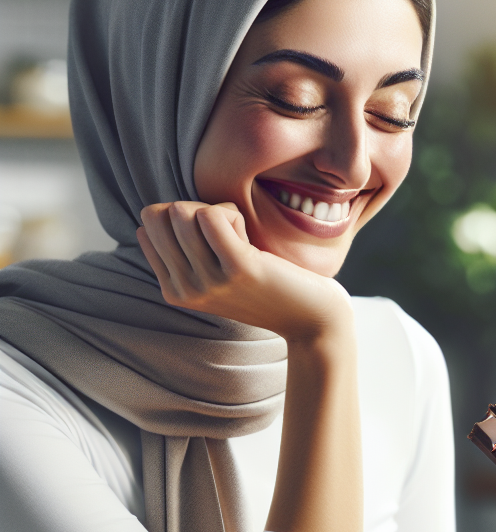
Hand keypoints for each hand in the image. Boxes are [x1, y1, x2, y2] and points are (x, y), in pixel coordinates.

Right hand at [137, 201, 351, 342]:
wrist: (311, 319)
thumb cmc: (268, 287)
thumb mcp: (216, 275)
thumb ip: (186, 253)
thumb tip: (161, 212)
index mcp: (174, 291)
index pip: (149, 224)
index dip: (185, 220)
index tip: (216, 243)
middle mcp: (185, 290)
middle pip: (162, 215)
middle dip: (197, 212)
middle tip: (231, 237)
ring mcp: (208, 281)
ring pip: (183, 212)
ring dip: (219, 213)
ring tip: (243, 239)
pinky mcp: (237, 268)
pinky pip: (212, 214)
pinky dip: (233, 213)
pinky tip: (250, 238)